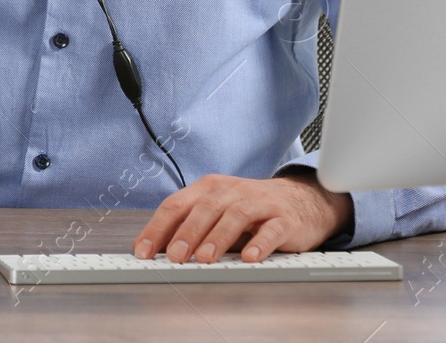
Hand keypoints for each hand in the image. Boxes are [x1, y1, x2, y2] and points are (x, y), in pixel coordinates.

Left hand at [132, 171, 350, 263]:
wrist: (301, 199)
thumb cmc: (250, 209)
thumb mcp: (216, 212)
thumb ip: (189, 227)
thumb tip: (156, 252)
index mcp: (209, 188)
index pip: (177, 205)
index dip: (158, 228)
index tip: (144, 251)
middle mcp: (232, 191)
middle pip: (205, 208)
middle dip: (187, 233)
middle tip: (174, 256)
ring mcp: (259, 203)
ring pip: (235, 215)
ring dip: (218, 237)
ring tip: (206, 258)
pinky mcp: (284, 218)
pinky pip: (271, 229)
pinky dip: (260, 243)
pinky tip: (250, 257)